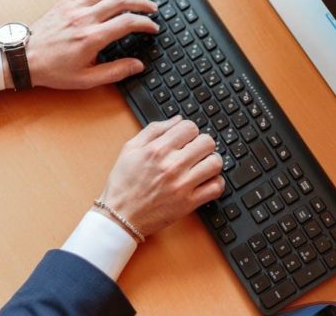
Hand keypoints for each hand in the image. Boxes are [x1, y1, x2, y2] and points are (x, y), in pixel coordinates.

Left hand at [23, 0, 158, 89]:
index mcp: (91, 38)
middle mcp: (84, 19)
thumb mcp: (86, 79)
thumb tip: (137, 66)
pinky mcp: (66, 2)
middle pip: (120, 0)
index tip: (152, 27)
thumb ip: (115, 72)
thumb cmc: (53, 70)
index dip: (145, 23)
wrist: (25, 58)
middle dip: (141, 2)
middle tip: (152, 8)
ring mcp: (74, 7)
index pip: (127, 23)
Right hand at [98, 116, 224, 237]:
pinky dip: (215, 182)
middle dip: (202, 144)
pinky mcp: (189, 203)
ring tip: (202, 165)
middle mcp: (171, 166)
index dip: (189, 131)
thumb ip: (154, 129)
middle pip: (207, 142)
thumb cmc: (123, 183)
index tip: (186, 138)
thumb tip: (178, 119)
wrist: (120, 216)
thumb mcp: (130, 149)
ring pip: (215, 163)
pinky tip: (205, 181)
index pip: (190, 127)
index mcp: (157, 150)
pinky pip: (216, 187)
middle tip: (195, 151)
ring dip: (211, 161)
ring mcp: (182, 185)